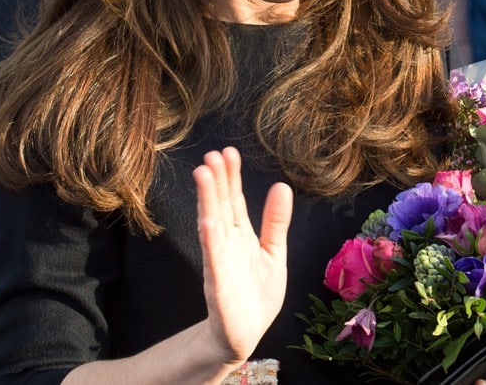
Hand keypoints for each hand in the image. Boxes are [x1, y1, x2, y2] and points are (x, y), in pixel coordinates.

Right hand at [193, 147, 292, 364]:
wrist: (246, 333)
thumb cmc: (258, 292)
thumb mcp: (274, 252)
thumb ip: (276, 221)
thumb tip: (282, 186)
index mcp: (241, 234)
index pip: (234, 199)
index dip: (231, 176)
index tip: (228, 152)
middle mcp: (227, 242)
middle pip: (220, 206)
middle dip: (216, 180)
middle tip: (212, 155)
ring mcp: (220, 262)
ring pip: (212, 226)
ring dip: (207, 200)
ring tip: (203, 175)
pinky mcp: (219, 285)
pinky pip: (214, 260)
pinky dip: (211, 241)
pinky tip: (207, 222)